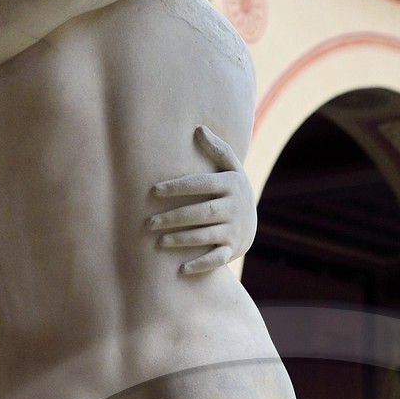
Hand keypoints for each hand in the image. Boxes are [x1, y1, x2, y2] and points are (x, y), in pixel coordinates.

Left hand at [146, 126, 256, 274]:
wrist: (251, 222)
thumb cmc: (231, 189)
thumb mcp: (230, 167)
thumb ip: (217, 149)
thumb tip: (198, 129)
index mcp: (230, 185)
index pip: (200, 184)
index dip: (177, 187)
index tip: (154, 191)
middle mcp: (234, 208)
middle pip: (201, 212)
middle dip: (175, 218)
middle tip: (149, 223)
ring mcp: (234, 230)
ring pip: (206, 235)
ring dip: (182, 240)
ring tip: (158, 242)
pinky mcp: (232, 249)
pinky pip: (216, 258)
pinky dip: (201, 264)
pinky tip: (182, 269)